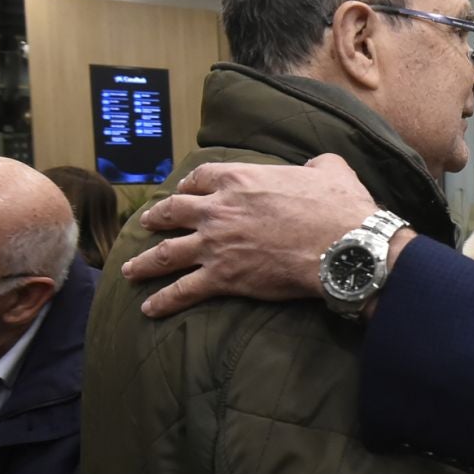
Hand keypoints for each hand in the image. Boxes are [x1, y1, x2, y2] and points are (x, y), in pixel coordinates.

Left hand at [124, 154, 399, 317]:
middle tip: (145, 224)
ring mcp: (216, 244)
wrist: (343, 246)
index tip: (183, 190)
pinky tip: (149, 309)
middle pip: (174, 211)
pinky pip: (184, 290)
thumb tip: (317, 167)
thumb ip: (316, 165)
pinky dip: (165, 300)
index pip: (201, 177)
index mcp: (241, 179)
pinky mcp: (223, 277)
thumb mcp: (331, 170)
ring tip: (130, 270)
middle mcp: (219, 209)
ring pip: (168, 253)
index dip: (188, 184)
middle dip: (157, 218)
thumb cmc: (340, 207)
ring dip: (146, 262)